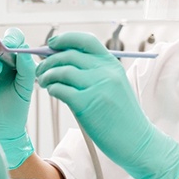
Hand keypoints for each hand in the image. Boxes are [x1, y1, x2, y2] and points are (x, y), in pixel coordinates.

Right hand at [0, 28, 35, 168]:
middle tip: (4, 54)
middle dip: (1, 47)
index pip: (16, 38)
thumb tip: (23, 51)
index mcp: (19, 60)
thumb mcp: (26, 87)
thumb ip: (27, 69)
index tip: (13, 46)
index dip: (13, 38)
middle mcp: (4, 60)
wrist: (3, 126)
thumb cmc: (18, 106)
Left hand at [36, 32, 178, 178]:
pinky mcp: (87, 104)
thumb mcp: (115, 86)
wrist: (136, 140)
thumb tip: (63, 61)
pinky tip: (53, 92)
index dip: (65, 39)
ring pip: (61, 71)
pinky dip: (52, 89)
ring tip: (44, 82)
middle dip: (49, 60)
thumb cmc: (122, 116)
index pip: (86, 40)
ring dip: (47, 75)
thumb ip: (95, 72)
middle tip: (41, 69)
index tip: (52, 43)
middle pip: (69, 54)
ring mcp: (97, 87)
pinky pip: (60, 89)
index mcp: (112, 64)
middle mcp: (105, 72)